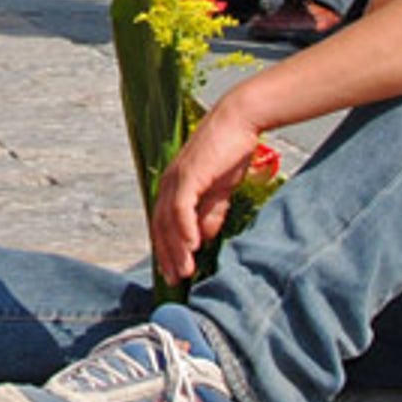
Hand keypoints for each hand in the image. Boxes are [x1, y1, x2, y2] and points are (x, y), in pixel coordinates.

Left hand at [149, 98, 261, 285]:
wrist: (239, 122)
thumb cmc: (230, 152)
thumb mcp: (219, 192)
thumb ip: (210, 214)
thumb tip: (202, 240)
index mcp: (174, 187)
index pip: (163, 225)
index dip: (167, 250)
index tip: (173, 273)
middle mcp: (168, 183)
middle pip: (161, 227)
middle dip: (167, 255)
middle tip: (175, 280)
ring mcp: (176, 178)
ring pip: (169, 220)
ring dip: (176, 248)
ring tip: (185, 271)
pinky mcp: (188, 174)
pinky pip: (181, 207)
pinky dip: (185, 228)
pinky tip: (194, 246)